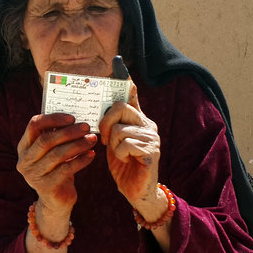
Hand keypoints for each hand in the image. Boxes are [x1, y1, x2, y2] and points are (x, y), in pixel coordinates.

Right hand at [16, 113, 97, 216]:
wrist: (56, 200)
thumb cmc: (57, 169)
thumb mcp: (53, 152)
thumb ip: (56, 136)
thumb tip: (76, 118)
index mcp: (23, 147)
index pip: (33, 126)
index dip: (53, 119)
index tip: (72, 118)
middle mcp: (24, 161)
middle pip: (46, 140)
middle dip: (68, 132)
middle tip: (86, 127)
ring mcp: (33, 175)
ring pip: (57, 155)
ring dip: (77, 145)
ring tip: (92, 139)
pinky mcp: (46, 187)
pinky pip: (66, 170)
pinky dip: (81, 160)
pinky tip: (91, 154)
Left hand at [98, 83, 160, 204]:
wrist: (136, 189)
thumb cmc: (123, 164)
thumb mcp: (114, 141)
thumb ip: (111, 124)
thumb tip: (100, 107)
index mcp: (137, 119)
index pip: (131, 94)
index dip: (125, 80)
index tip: (118, 63)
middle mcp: (147, 123)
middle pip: (119, 107)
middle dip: (105, 123)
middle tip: (104, 138)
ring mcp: (152, 137)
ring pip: (119, 129)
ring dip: (113, 144)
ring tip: (118, 153)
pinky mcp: (151, 151)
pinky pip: (125, 145)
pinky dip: (119, 155)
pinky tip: (125, 160)